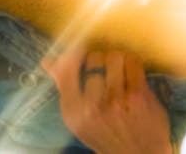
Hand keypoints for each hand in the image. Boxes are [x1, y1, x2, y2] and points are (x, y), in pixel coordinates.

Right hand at [42, 49, 171, 153]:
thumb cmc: (105, 133)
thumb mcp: (79, 117)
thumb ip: (64, 87)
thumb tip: (47, 61)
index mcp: (74, 113)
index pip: (67, 68)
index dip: (76, 54)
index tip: (82, 52)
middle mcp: (92, 107)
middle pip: (94, 58)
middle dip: (101, 59)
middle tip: (106, 69)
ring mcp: (116, 101)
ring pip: (114, 56)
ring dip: (118, 60)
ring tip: (120, 71)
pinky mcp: (138, 96)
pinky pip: (133, 62)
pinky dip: (133, 64)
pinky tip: (133, 74)